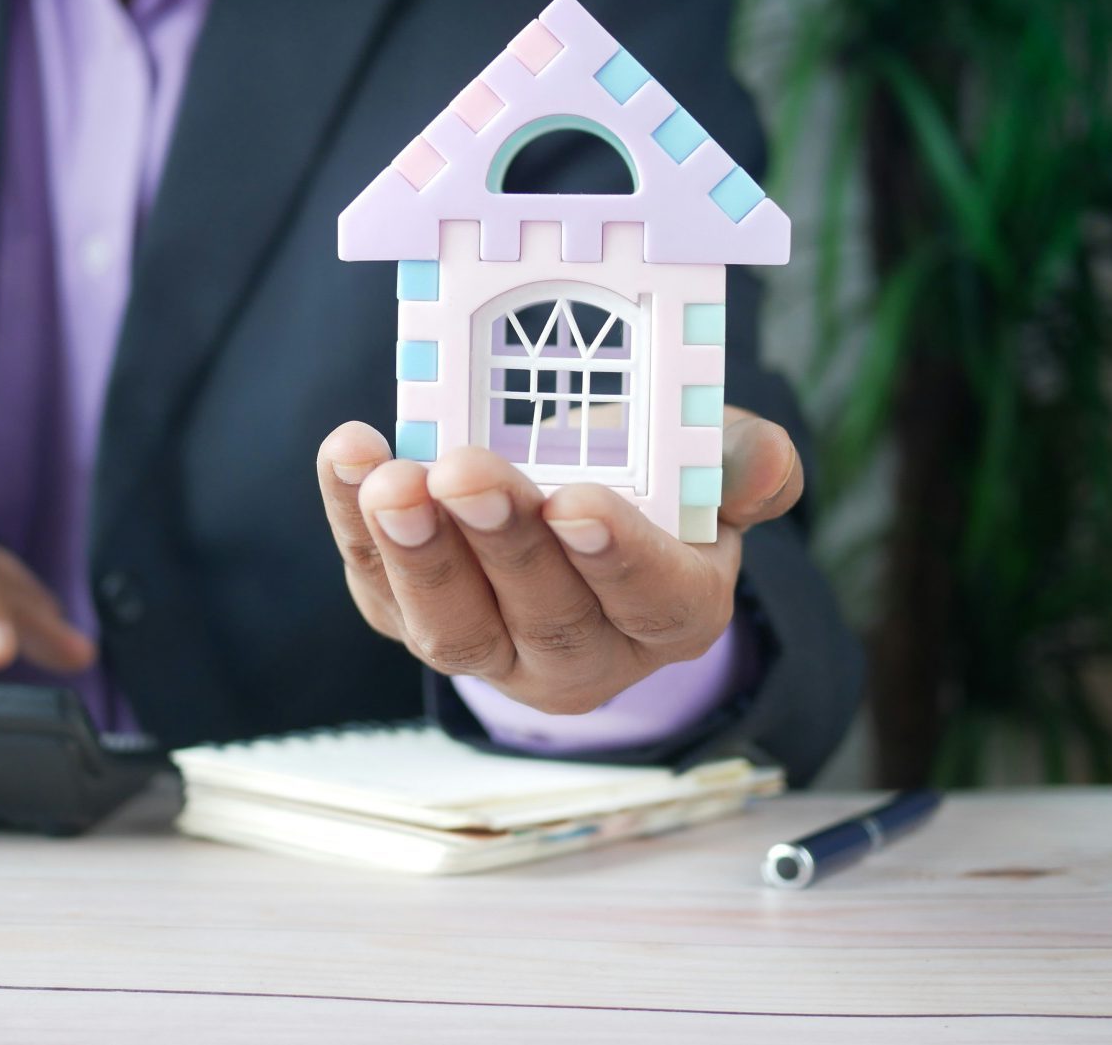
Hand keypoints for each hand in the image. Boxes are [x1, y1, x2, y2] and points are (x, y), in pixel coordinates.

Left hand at [316, 408, 801, 714]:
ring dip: (417, 552)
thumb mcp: (708, 460)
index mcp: (674, 613)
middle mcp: (584, 655)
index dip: (615, 556)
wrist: (570, 499)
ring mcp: (491, 650)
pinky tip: (348, 456)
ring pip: (452, 627)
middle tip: (465, 471)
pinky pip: (378, 584)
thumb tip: (763, 462)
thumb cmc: (650, 479)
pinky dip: (353, 521)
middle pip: (544, 618)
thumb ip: (740, 460)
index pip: (652, 600)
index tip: (575, 502)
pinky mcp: (411, 619)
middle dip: (501, 543)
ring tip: (392, 481)